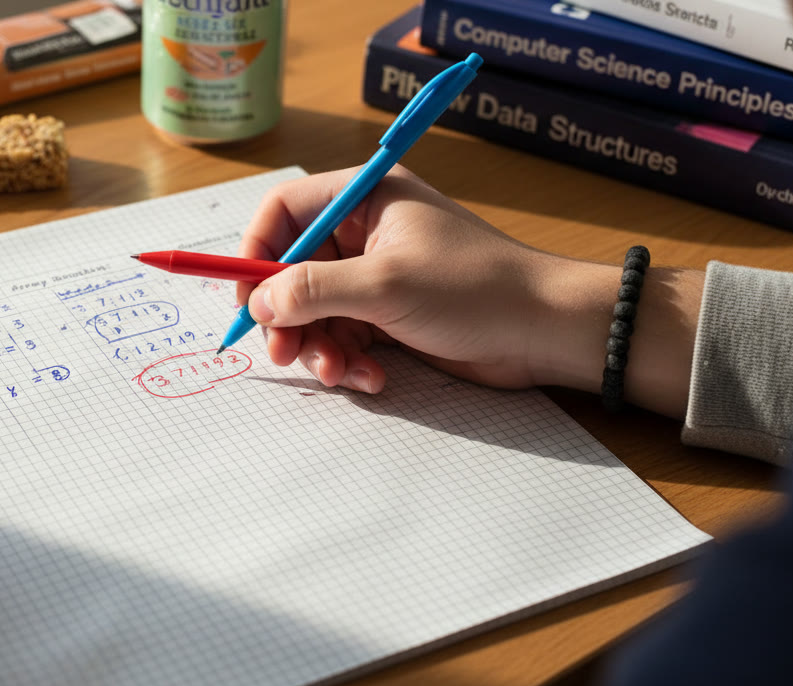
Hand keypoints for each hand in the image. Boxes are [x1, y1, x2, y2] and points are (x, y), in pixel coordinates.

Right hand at [236, 166, 700, 416]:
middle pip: (291, 269)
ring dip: (319, 348)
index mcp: (363, 199)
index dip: (256, 253)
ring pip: (314, 312)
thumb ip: (313, 290)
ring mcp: (376, 276)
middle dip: (288, 316)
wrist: (544, 332)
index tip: (248, 298)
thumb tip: (259, 301)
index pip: (283, 212)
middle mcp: (364, 232)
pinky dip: (347, 361)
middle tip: (286, 353)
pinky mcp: (388, 316)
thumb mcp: (385, 286)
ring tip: (342, 373)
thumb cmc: (475, 290)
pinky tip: (372, 379)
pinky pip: (343, 337)